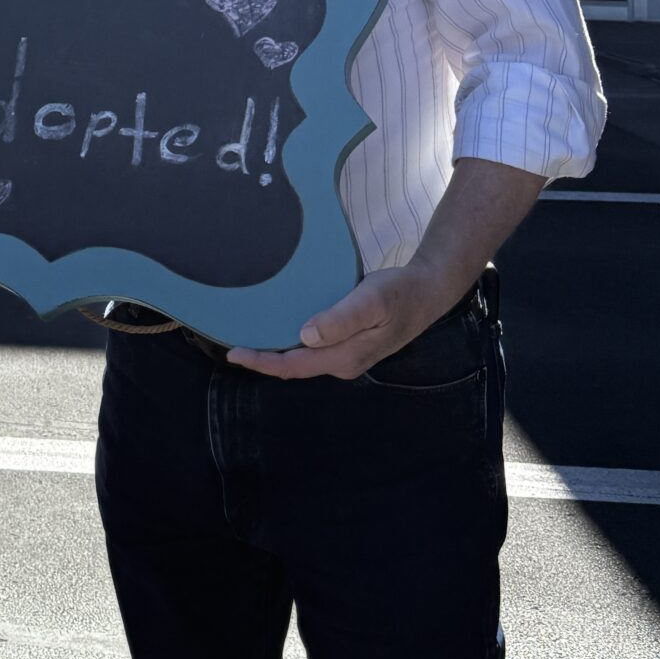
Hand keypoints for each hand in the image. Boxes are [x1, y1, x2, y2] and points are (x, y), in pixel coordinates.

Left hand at [226, 261, 457, 380]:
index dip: (262, 362)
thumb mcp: (371, 301)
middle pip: (294, 366)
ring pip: (303, 358)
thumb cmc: (399, 293)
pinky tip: (279, 327)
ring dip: (276, 351)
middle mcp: (342, 362)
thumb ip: (341, 320)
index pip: (293, 366)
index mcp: (344, 357)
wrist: (427, 292)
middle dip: (263, 359)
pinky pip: (313, 348)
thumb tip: (306, 336)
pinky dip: (292, 342)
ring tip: (247, 336)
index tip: (233, 352)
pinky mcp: (349, 344)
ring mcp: (346, 355)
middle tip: (231, 342)